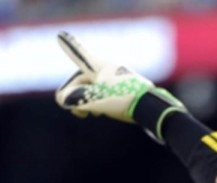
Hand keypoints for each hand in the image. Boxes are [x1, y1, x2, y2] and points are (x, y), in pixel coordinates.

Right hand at [54, 30, 186, 142]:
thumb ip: (75, 98)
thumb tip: (64, 99)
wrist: (155, 109)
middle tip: (79, 114)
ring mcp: (118, 80)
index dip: (70, 48)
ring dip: (85, 101)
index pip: (81, 57)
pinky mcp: (126, 91)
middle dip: (74, 95)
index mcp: (101, 67)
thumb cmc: (125, 100)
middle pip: (82, 80)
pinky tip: (101, 113)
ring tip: (89, 113)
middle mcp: (109, 70)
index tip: (61, 36)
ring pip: (93, 89)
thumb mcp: (96, 100)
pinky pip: (105, 94)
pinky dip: (98, 102)